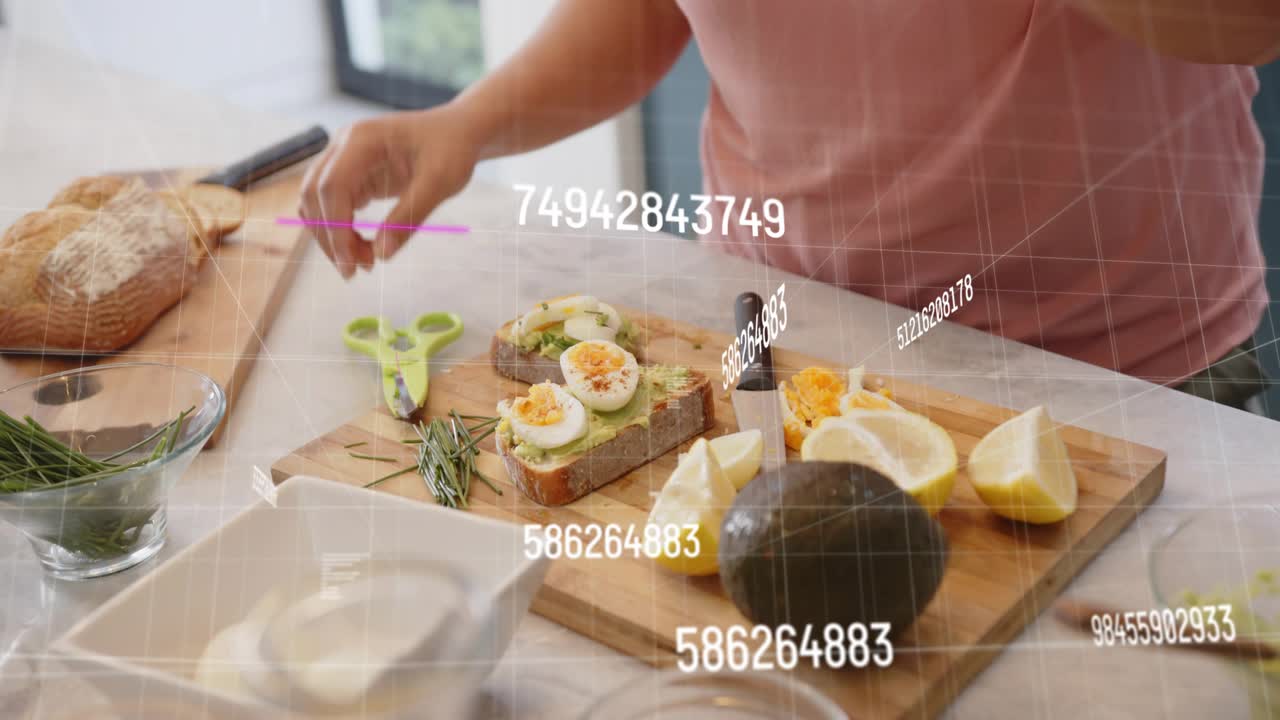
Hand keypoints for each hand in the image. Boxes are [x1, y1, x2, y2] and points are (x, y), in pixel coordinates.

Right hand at [298, 105, 479, 277]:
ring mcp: (342, 159)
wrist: (458, 131)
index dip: (336, 228)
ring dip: (331, 236)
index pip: (331, 186)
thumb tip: (381, 255)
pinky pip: (330, 205)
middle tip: (358, 271)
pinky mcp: (349, 174)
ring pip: (315, 203)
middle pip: (314, 195)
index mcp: (361, 139)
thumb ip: (410, 217)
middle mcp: (343, 145)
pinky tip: (362, 249)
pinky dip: (339, 230)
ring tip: (364, 263)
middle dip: (330, 237)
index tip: (351, 263)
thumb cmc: (453, 148)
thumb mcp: (440, 183)